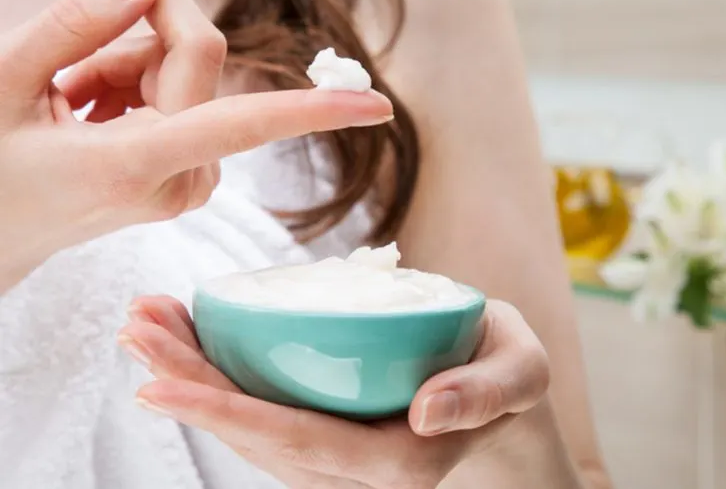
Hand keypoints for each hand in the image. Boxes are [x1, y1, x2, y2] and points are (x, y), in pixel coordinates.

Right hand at [0, 0, 391, 290]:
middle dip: (138, 40)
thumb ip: (75, 27)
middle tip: (74, 73)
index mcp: (136, 164)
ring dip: (131, 70)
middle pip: (200, 63)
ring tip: (76, 105)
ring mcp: (190, 187)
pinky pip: (187, 106)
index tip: (377, 106)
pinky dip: (140, 93)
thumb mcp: (5, 83)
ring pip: (192, 81)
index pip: (242, 123)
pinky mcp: (191, 180)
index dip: (314, 109)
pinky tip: (97, 116)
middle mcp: (180, 183)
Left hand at [119, 297, 549, 488]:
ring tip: (145, 326)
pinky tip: (186, 336)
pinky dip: (217, 374)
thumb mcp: (520, 369)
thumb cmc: (505, 371)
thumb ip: (487, 390)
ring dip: (191, 378)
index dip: (228, 417)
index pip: (304, 442)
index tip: (158, 386)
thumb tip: (427, 409)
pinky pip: (263, 407)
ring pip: (251, 425)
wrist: (498, 386)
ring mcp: (335, 450)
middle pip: (259, 436)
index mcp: (401, 459)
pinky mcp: (324, 424)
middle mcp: (356, 467)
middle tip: (136, 331)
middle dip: (188, 388)